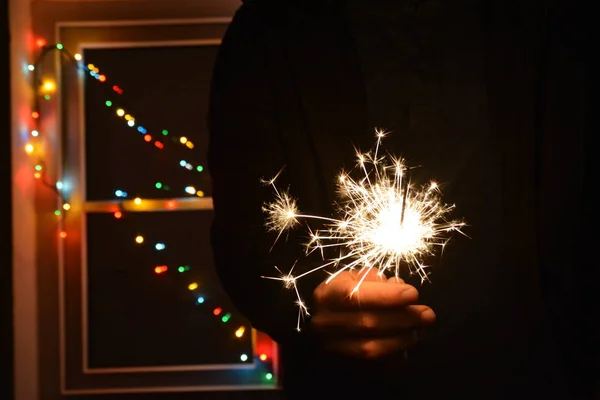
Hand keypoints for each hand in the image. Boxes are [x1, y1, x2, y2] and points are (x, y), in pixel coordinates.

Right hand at [309, 268, 435, 358]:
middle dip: (402, 318)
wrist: (324, 323)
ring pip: (370, 347)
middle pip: (367, 323)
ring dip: (402, 339)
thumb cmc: (342, 295)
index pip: (355, 295)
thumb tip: (397, 286)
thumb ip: (373, 279)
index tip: (413, 294)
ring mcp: (332, 347)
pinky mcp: (343, 364)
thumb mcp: (352, 278)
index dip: (386, 296)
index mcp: (326, 296)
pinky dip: (395, 356)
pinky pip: (374, 365)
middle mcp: (324, 323)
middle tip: (427, 314)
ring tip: (421, 329)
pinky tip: (408, 344)